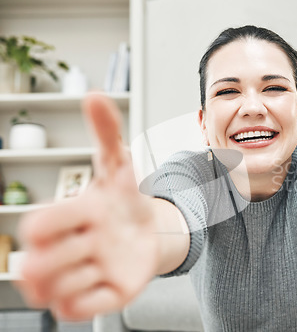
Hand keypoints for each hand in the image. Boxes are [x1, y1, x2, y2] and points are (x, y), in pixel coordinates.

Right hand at [15, 93, 159, 319]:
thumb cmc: (126, 198)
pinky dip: (94, 298)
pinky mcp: (96, 300)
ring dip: (88, 272)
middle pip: (39, 266)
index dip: (67, 218)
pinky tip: (112, 279)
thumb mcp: (119, 164)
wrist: (151, 230)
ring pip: (55, 292)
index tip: (96, 209)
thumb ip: (106, 132)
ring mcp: (76, 278)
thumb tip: (94, 95)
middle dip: (78, 248)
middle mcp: (61, 251)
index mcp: (61, 219)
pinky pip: (76, 312)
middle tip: (100, 237)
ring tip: (105, 257)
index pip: (35, 228)